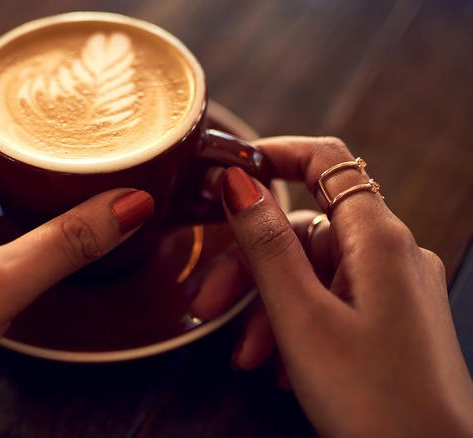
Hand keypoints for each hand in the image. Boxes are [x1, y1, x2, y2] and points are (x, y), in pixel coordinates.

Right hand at [192, 136, 472, 435]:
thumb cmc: (378, 402)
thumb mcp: (301, 318)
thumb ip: (267, 244)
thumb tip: (240, 183)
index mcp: (378, 241)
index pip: (327, 161)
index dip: (275, 154)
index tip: (229, 169)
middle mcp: (391, 256)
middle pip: (306, 230)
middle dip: (251, 265)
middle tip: (208, 301)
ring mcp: (393, 291)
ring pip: (312, 273)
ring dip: (267, 308)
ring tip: (246, 356)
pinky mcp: (390, 323)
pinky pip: (331, 304)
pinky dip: (295, 327)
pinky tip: (279, 366)